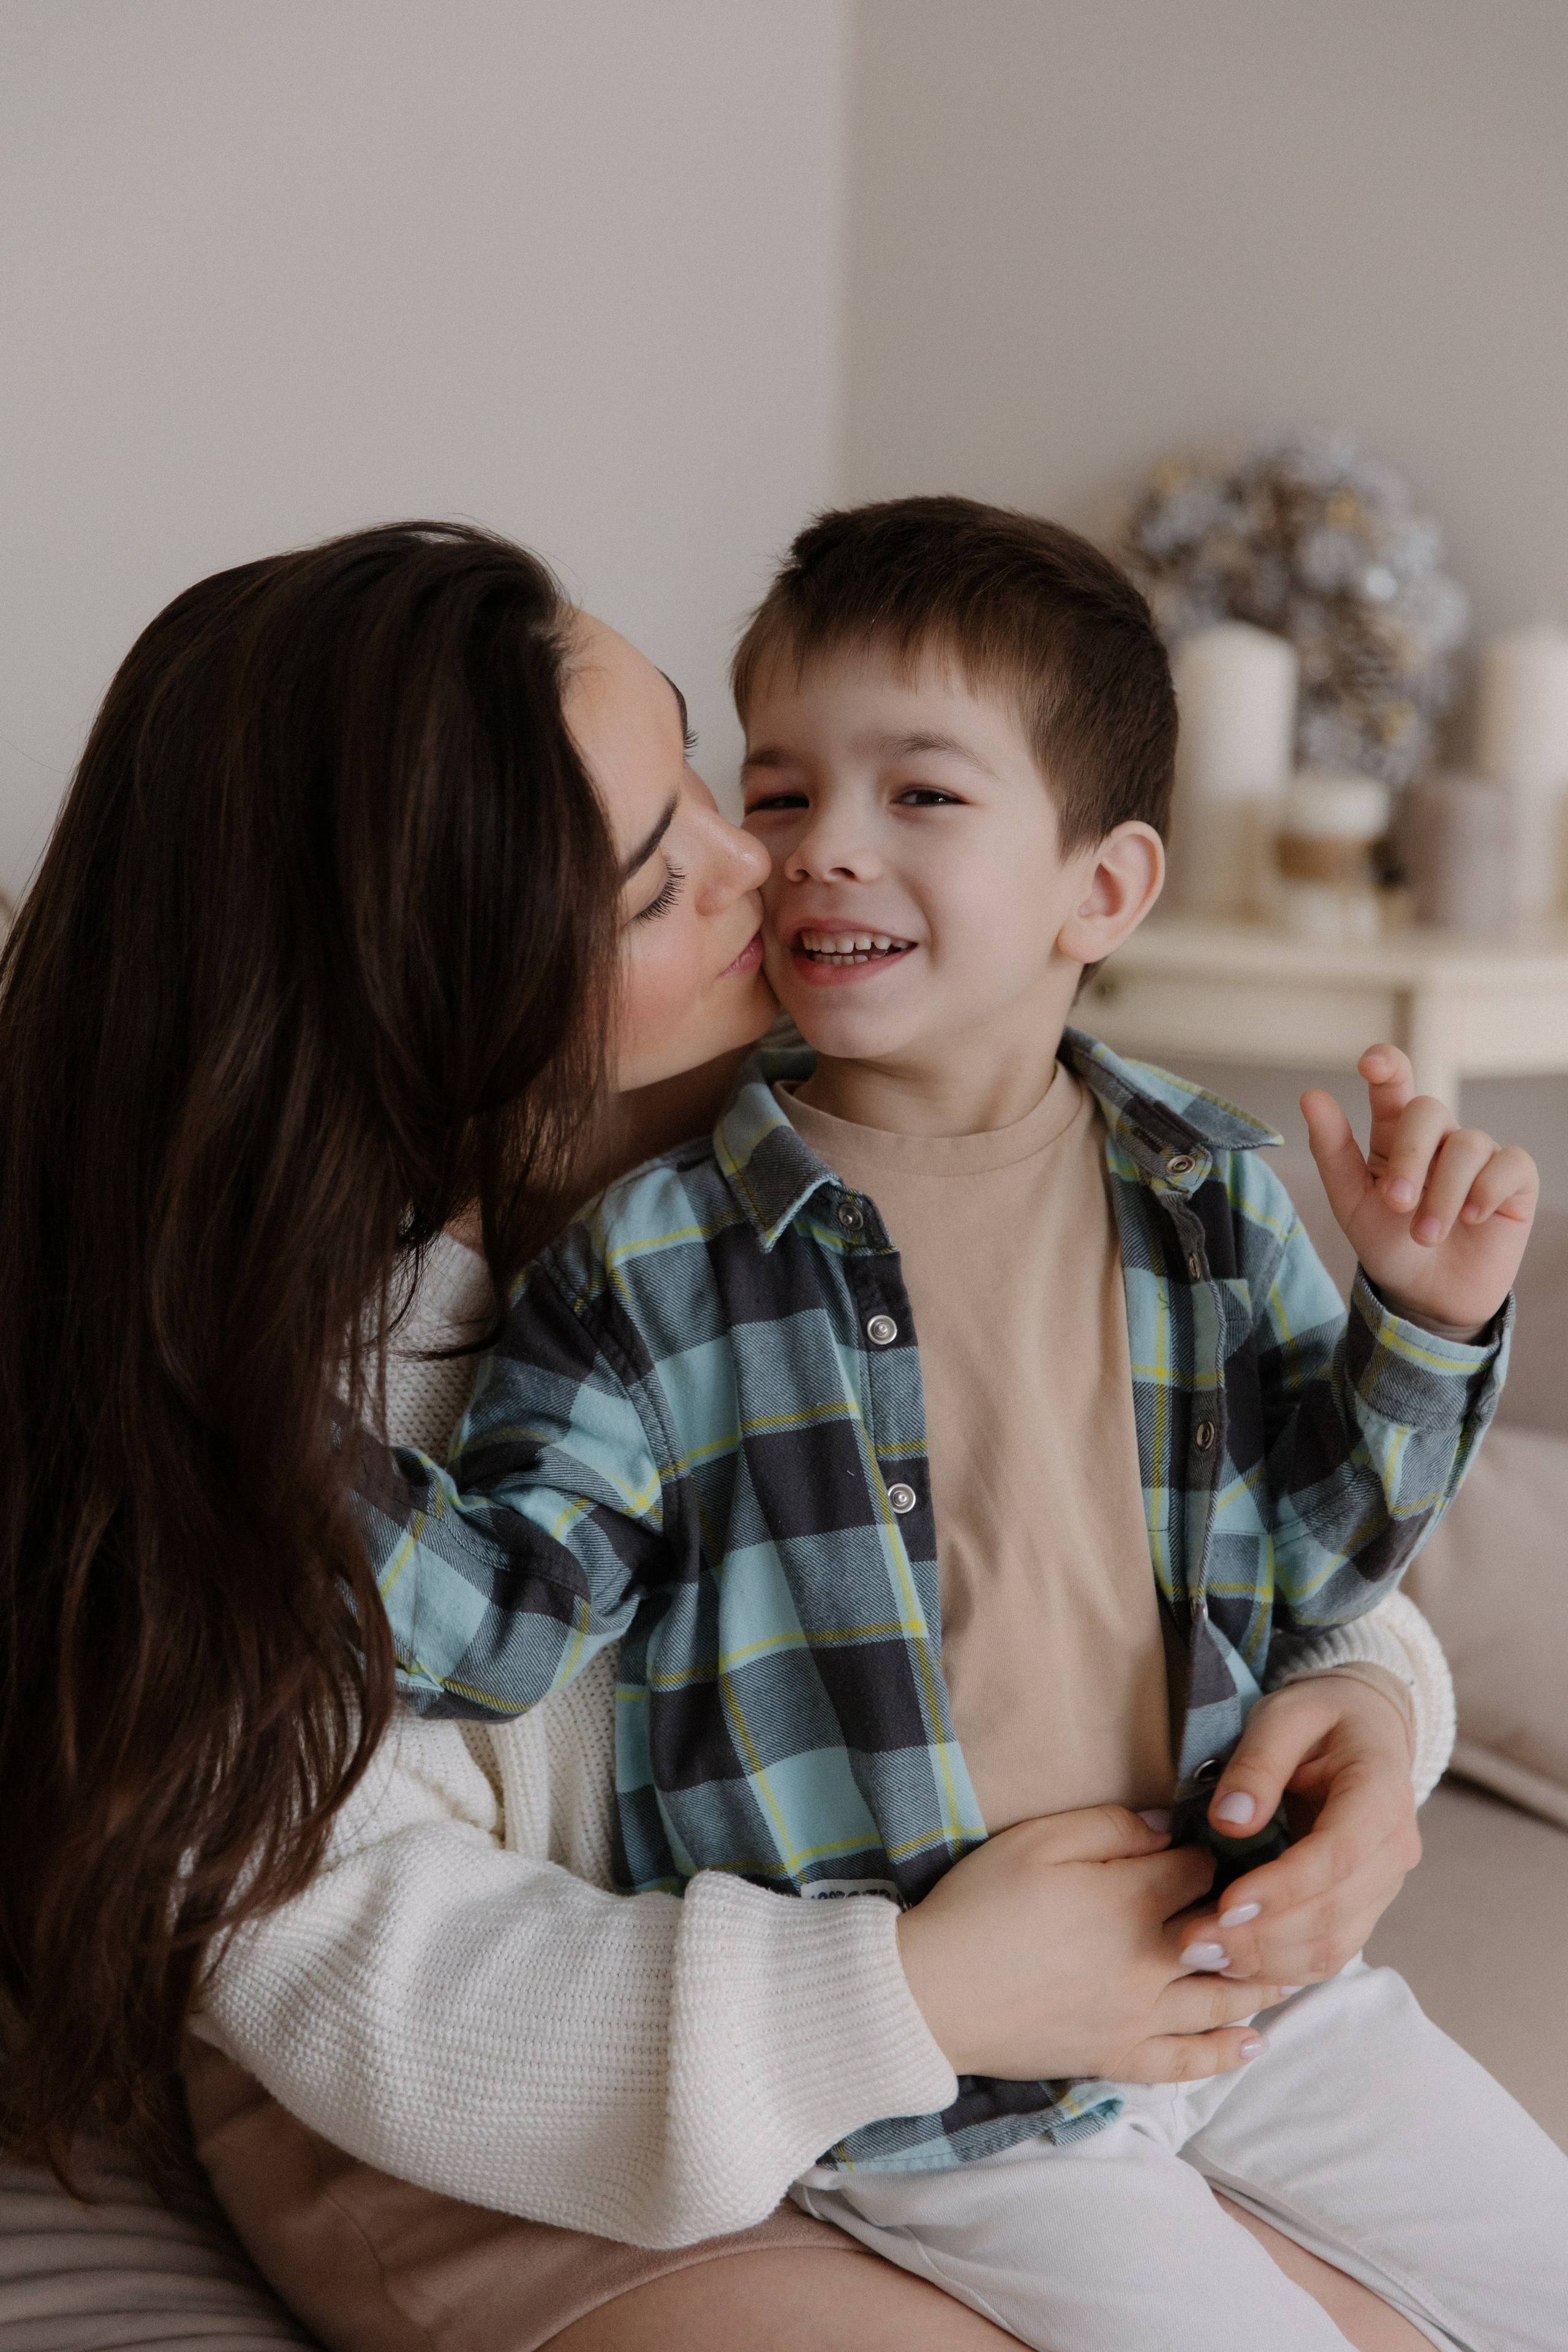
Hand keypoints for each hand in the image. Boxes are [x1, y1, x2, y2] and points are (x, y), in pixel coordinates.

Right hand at [895, 1804, 1285, 2083]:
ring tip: (1290, 1968)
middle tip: (1281, 1907)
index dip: (1216, 1855)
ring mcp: (1138, 2016)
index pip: (1202, 1872)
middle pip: (1230, 1939)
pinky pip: (1187, 2062)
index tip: (1224, 1845)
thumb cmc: (979, 1905)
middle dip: (1258, 1921)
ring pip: (1222, 2002)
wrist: (932, 1994)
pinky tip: (1253, 2042)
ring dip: (1264, 1984)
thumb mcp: (1038, 1840)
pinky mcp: (1118, 2057)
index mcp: (1131, 1899)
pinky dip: (1226, 2054)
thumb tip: (1171, 1828)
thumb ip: (1112, 1826)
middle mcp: (1150, 1962)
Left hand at [1176, 1676, 1420, 1987]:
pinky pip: (1331, 1951)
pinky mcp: (1364, 1905)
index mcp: (1381, 1794)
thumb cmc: (1320, 1717)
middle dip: (1262, 1936)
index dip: (1283, 1888)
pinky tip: (1234, 1965)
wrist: (1366, 1729)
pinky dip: (1284, 1966)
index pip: (1338, 1856)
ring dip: (1267, 1961)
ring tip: (1203, 1957)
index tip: (1226, 1906)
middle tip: (1193, 1942)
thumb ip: (1258, 1763)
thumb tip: (1230, 1821)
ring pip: (1334, 1944)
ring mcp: (1383, 1884)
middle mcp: (1393, 1850)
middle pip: (1334, 1912)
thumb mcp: (1285, 1715)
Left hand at [1301, 1044, 1535, 1331]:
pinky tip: (1471, 1219)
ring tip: (1426, 1235)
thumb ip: (1332, 1150)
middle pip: (1428, 1109)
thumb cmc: (1388, 1244)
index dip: (1387, 1064)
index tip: (1370, 1066)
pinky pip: (1509, 1163)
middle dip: (1410, 1156)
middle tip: (1395, 1204)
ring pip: (1468, 1143)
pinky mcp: (1515, 1179)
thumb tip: (1311, 1096)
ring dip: (1442, 1195)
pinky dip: (1486, 1191)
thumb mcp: (1351, 1203)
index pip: (1395, 1082)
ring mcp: (1479, 1153)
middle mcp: (1439, 1135)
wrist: (1427, 1296)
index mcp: (1394, 1132)